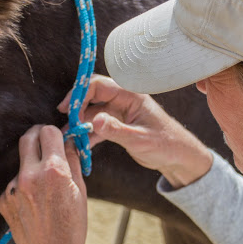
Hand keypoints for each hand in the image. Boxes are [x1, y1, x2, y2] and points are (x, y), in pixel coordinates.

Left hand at [0, 125, 87, 243]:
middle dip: (38, 136)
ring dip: (32, 165)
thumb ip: (72, 161)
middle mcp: (29, 176)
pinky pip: (15, 183)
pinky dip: (25, 186)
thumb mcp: (81, 192)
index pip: (48, 132)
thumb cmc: (72, 228)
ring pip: (22, 162)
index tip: (59, 138)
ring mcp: (13, 188)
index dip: (55, 133)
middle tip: (47, 143)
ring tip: (46, 190)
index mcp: (53, 171)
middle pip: (28, 137)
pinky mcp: (3, 199)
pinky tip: (35, 204)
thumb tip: (69, 140)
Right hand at [58, 74, 212, 187]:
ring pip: (91, 113)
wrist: (178, 157)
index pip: (98, 85)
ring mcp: (119, 112)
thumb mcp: (140, 140)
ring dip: (79, 124)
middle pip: (91, 97)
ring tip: (68, 138)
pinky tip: (79, 145)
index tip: (66, 109)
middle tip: (64, 125)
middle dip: (75, 109)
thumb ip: (117, 131)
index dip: (79, 94)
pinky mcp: (117, 125)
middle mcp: (123, 100)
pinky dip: (87, 134)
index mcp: (131, 95)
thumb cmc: (166, 145)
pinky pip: (96, 125)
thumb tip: (94, 121)